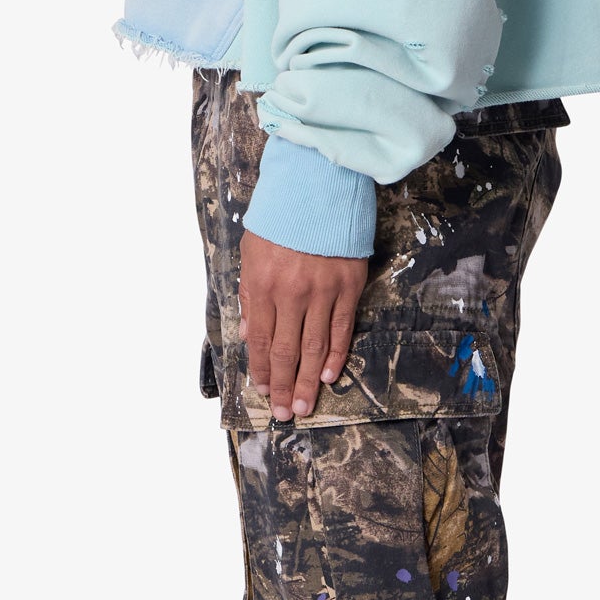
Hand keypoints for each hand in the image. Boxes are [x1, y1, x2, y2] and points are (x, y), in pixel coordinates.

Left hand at [237, 229, 367, 420]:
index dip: (263, 370)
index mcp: (264, 285)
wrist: (317, 186)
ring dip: (309, 380)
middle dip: (284, 386)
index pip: (263, 340)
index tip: (263, 391)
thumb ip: (250, 295)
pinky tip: (328, 374)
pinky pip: (342, 328)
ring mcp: (323, 291)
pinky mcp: (349, 285)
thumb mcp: (252, 252)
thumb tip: (251, 336)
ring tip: (305, 405)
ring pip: (315, 346)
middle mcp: (293, 293)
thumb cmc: (280, 218)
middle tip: (285, 413)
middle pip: (288, 350)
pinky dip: (335, 354)